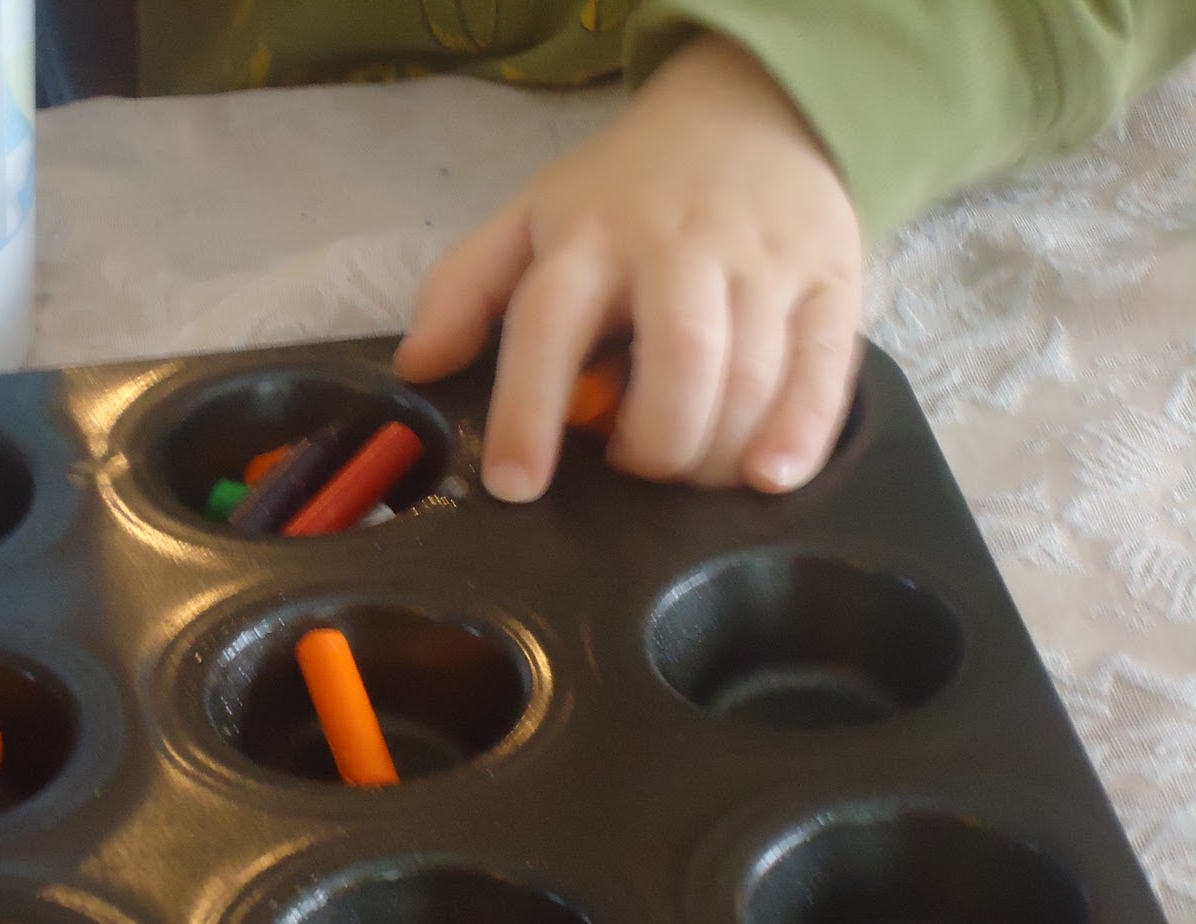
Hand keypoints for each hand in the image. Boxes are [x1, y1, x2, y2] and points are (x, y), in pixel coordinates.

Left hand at [392, 30, 864, 499]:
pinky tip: (770, 477)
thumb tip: (415, 371)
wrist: (752, 114)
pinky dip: (801, 431)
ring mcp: (763, 262)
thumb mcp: (531, 220)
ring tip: (685, 478)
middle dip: (652, 444)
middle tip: (630, 472)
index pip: (550, 323)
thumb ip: (465, 289)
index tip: (515, 486)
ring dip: (713, 453)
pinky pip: (826, 368)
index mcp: (591, 236)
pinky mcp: (831, 281)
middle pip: (679, 358)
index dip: (529, 410)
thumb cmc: (626, 193)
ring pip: (751, 374)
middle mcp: (680, 247)